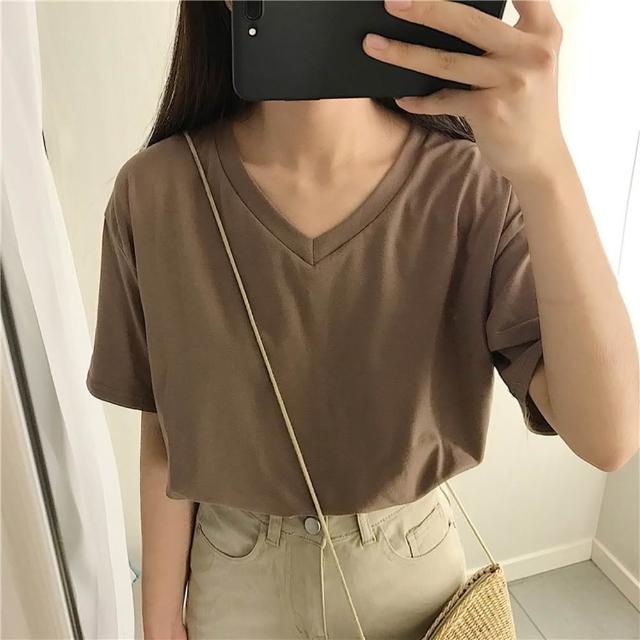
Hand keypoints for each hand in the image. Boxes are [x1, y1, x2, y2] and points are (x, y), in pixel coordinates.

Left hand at [363, 0, 566, 182]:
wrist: (539, 157)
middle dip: (424, 8)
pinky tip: (402, 97)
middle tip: (391, 2)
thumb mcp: (530, 61)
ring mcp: (511, 82)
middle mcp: (531, 52)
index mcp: (543, 31)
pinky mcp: (490, 111)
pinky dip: (419, 100)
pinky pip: (443, 99)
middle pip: (467, 21)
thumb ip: (505, 35)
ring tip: (374, 45)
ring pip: (446, 62)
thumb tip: (443, 17)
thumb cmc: (526, 104)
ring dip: (403, 53)